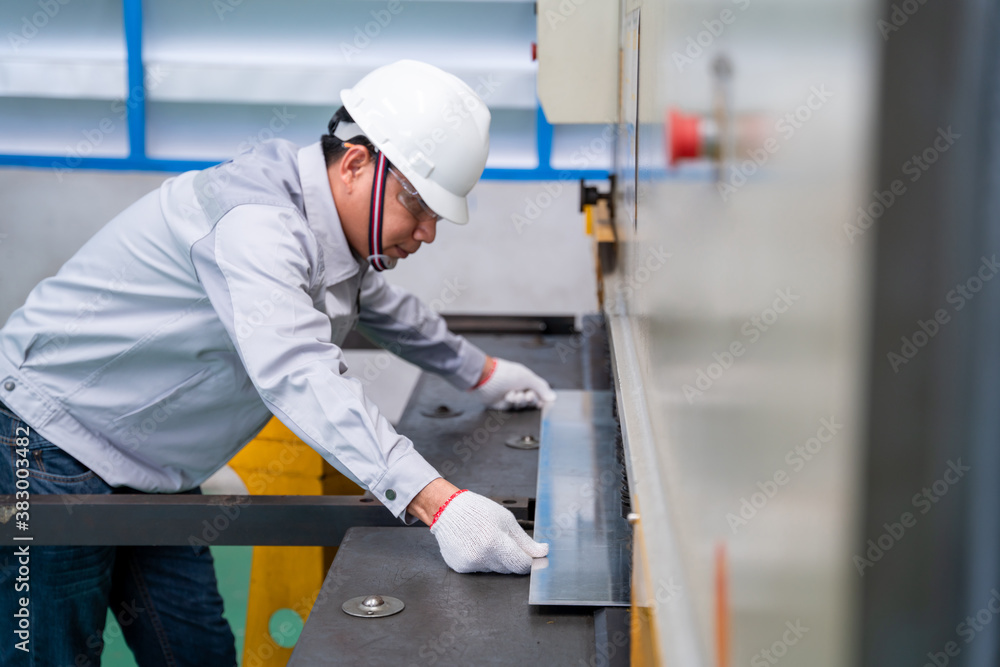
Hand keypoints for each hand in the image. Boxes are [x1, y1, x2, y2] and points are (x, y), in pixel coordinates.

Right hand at [429, 489, 548, 573]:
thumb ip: (525, 541)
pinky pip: (480, 569)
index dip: (529, 561)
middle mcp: (481, 557)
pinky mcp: (460, 568)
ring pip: (495, 570)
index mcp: (495, 543)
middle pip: (509, 569)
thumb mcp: (506, 520)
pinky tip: (476, 545)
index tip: (532, 558)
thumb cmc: (477, 511)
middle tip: (505, 542)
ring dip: (497, 559)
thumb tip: (542, 552)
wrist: (447, 509)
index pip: (521, 564)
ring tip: (487, 540)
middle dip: (512, 558)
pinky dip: (483, 560)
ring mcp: (470, 564)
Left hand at [473, 357, 555, 409]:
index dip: (541, 397)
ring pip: (521, 405)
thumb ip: (541, 387)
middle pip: (531, 401)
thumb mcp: (528, 377)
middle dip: (529, 399)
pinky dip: (510, 402)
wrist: (486, 377)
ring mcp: (509, 397)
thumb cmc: (506, 373)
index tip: (542, 401)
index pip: (538, 392)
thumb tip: (553, 397)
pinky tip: (506, 396)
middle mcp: (518, 388)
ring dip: (519, 400)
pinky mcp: (501, 404)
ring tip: (512, 393)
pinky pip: (511, 408)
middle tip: (527, 395)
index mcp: (525, 380)